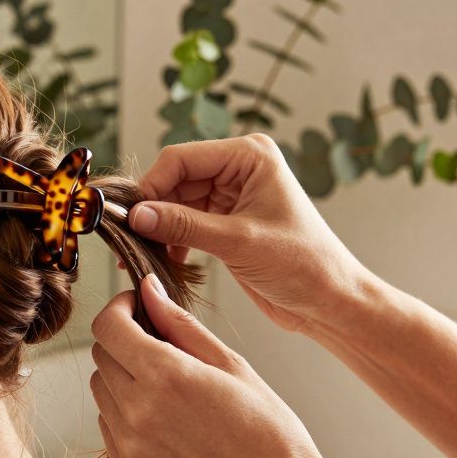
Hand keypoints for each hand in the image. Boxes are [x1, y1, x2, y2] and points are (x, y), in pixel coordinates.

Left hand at [89, 273, 351, 457]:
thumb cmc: (269, 430)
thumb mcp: (232, 365)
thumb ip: (181, 325)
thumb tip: (148, 289)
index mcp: (165, 377)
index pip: (107, 327)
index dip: (118, 308)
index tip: (135, 306)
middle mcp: (138, 411)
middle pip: (101, 356)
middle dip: (124, 342)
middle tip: (160, 346)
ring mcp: (128, 445)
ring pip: (101, 390)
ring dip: (123, 378)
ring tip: (168, 388)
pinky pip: (108, 425)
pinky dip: (126, 413)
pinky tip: (165, 420)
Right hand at [128, 134, 372, 332]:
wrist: (328, 301)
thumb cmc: (301, 264)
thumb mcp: (237, 242)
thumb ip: (183, 226)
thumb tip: (136, 216)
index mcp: (249, 156)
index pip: (182, 159)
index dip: (152, 186)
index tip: (129, 218)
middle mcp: (238, 169)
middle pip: (174, 180)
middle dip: (152, 210)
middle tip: (127, 240)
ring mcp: (231, 196)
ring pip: (175, 204)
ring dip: (158, 229)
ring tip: (140, 255)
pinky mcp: (225, 222)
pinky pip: (184, 224)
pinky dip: (171, 242)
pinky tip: (161, 262)